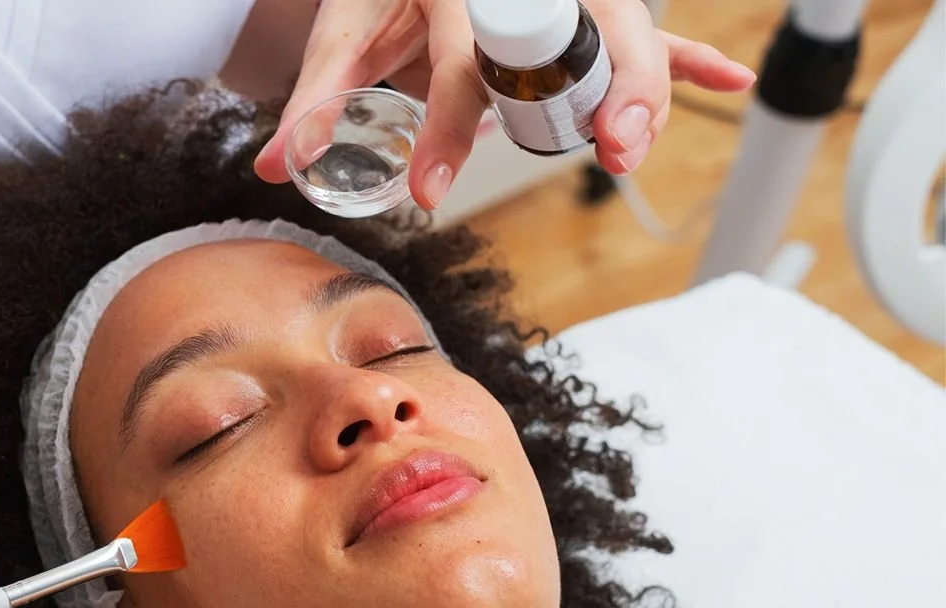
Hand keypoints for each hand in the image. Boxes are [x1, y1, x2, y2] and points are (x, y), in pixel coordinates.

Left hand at [254, 0, 756, 207]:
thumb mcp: (343, 31)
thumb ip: (315, 98)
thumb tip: (275, 167)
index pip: (452, 62)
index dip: (442, 129)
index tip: (430, 190)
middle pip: (566, 38)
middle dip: (588, 98)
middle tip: (603, 155)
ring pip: (622, 28)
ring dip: (643, 88)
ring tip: (632, 149)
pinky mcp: (588, 1)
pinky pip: (648, 24)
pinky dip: (686, 58)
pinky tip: (730, 81)